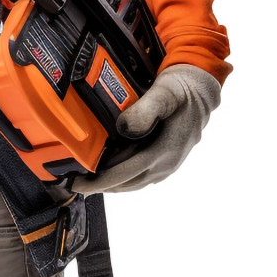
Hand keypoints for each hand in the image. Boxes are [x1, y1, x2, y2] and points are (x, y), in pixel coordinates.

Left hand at [69, 64, 220, 194]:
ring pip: (134, 182)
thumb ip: (145, 111)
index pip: (125, 173)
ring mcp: (167, 165)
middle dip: (100, 185)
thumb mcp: (163, 94)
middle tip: (75, 182)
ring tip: (88, 180)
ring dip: (111, 184)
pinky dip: (124, 178)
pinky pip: (141, 176)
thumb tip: (123, 128)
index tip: (78, 183)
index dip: (100, 180)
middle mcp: (165, 163)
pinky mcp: (166, 161)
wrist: (201, 93)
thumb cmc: (181, 91)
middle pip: (127, 182)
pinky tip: (110, 171)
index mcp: (163, 151)